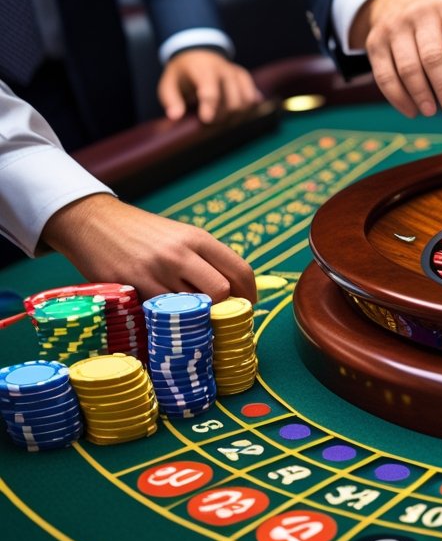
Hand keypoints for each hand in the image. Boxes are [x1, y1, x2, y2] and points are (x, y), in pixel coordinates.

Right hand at [40, 194, 256, 304]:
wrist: (92, 221)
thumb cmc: (142, 234)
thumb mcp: (179, 236)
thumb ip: (205, 260)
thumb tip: (234, 293)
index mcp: (198, 238)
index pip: (240, 271)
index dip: (249, 295)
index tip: (247, 307)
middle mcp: (181, 253)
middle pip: (222, 292)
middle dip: (223, 308)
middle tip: (216, 317)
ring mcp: (155, 269)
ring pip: (191, 307)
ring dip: (193, 317)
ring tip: (188, 319)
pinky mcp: (132, 284)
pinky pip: (160, 312)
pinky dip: (165, 319)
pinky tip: (162, 317)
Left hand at [159, 49, 261, 123]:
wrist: (196, 53)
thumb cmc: (181, 73)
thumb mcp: (168, 83)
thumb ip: (171, 100)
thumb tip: (175, 116)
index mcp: (203, 69)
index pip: (211, 92)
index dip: (210, 108)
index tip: (206, 120)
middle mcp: (224, 70)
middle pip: (232, 102)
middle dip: (222, 118)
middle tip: (210, 124)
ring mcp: (236, 73)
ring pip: (246, 103)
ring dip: (235, 117)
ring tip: (222, 122)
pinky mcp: (244, 78)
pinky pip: (253, 98)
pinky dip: (247, 110)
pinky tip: (236, 116)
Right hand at [351, 0, 441, 117]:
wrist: (398, 3)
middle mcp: (421, 13)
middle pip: (433, 57)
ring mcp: (394, 27)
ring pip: (407, 67)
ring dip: (420, 94)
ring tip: (432, 112)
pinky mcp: (375, 42)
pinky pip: (384, 75)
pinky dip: (398, 97)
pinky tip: (412, 112)